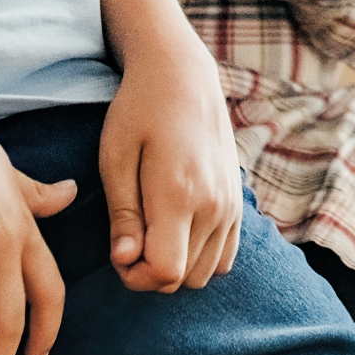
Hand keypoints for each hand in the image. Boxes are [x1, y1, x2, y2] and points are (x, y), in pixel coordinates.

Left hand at [101, 49, 246, 293]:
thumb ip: (122, 214)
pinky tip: (177, 231)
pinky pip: (224, 258)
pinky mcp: (238, 203)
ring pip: (205, 273)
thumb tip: (124, 261)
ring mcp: (232, 206)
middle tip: (130, 241)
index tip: (118, 253)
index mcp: (180, 195)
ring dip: (176, 266)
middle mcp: (214, 206)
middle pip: (184, 278)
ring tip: (152, 233)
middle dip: (151, 273)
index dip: (136, 276)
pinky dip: (200, 257)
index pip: (165, 271)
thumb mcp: (115, 158)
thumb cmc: (139, 111)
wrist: (183, 76)